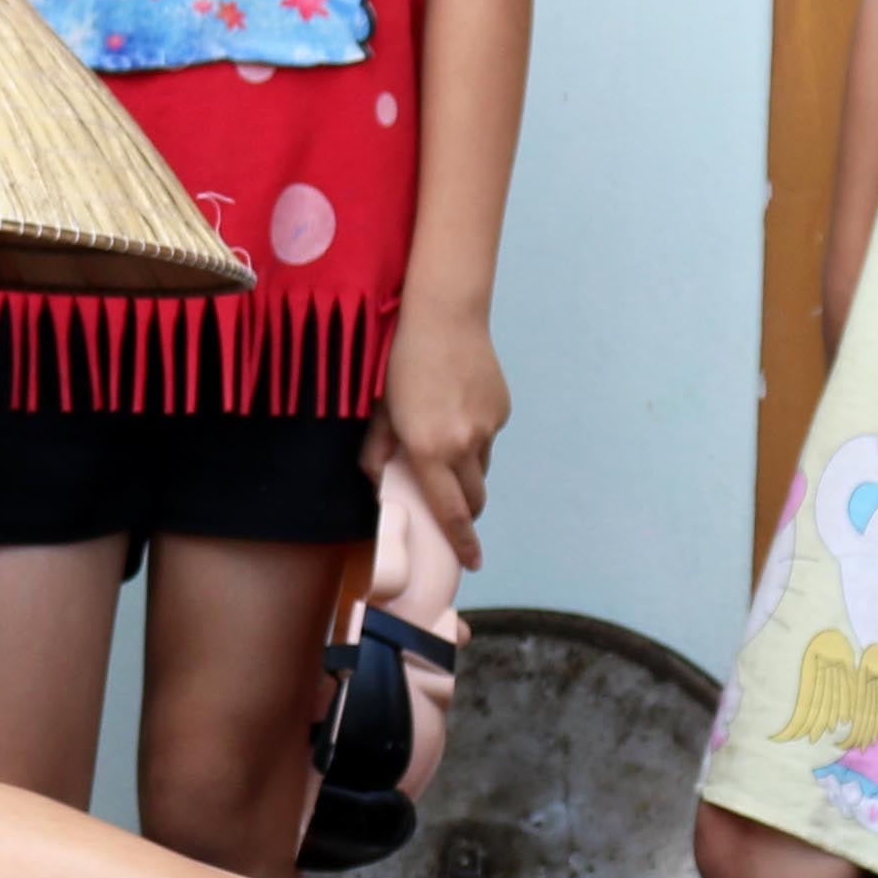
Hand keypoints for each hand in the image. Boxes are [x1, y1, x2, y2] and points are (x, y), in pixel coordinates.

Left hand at [379, 306, 506, 564]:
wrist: (445, 314)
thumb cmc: (400, 360)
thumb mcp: (378, 409)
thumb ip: (376, 452)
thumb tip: (379, 484)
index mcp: (429, 449)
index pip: (450, 511)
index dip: (462, 542)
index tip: (473, 563)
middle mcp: (464, 444)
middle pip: (474, 498)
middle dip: (464, 510)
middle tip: (450, 506)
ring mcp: (488, 426)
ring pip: (481, 467)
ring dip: (466, 469)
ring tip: (444, 438)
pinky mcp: (502, 409)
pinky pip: (489, 437)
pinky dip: (474, 436)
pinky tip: (456, 408)